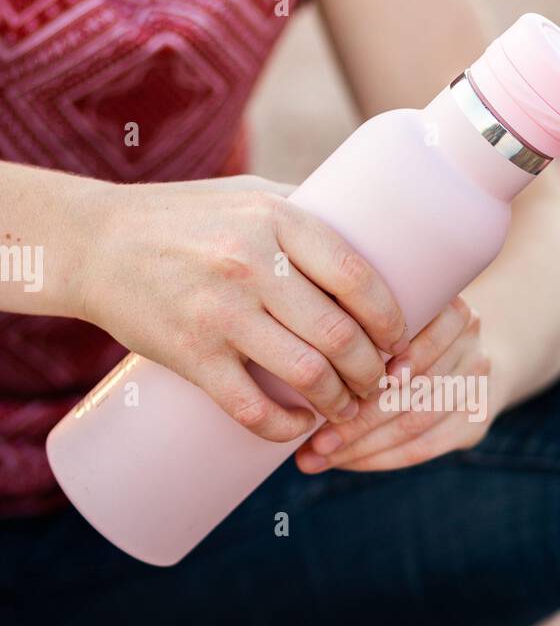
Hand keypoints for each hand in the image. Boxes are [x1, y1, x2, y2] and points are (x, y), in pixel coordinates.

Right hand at [78, 175, 409, 441]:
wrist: (93, 244)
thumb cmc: (182, 218)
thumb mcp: (247, 197)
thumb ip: (303, 214)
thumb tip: (375, 236)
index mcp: (275, 220)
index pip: (358, 275)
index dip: (390, 317)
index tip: (400, 339)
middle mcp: (251, 265)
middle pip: (339, 334)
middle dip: (372, 370)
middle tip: (378, 381)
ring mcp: (219, 313)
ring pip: (306, 375)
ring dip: (339, 403)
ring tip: (346, 407)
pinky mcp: (189, 355)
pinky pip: (251, 408)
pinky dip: (285, 428)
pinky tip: (299, 427)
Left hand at [295, 296, 496, 472]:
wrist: (466, 351)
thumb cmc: (402, 330)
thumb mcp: (385, 310)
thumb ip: (352, 322)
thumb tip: (287, 359)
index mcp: (446, 302)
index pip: (402, 341)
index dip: (358, 370)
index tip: (312, 390)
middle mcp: (471, 336)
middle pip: (408, 386)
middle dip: (354, 418)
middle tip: (310, 440)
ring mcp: (479, 378)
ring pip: (414, 421)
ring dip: (361, 445)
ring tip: (317, 456)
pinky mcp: (479, 418)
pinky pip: (425, 446)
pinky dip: (380, 458)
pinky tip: (346, 462)